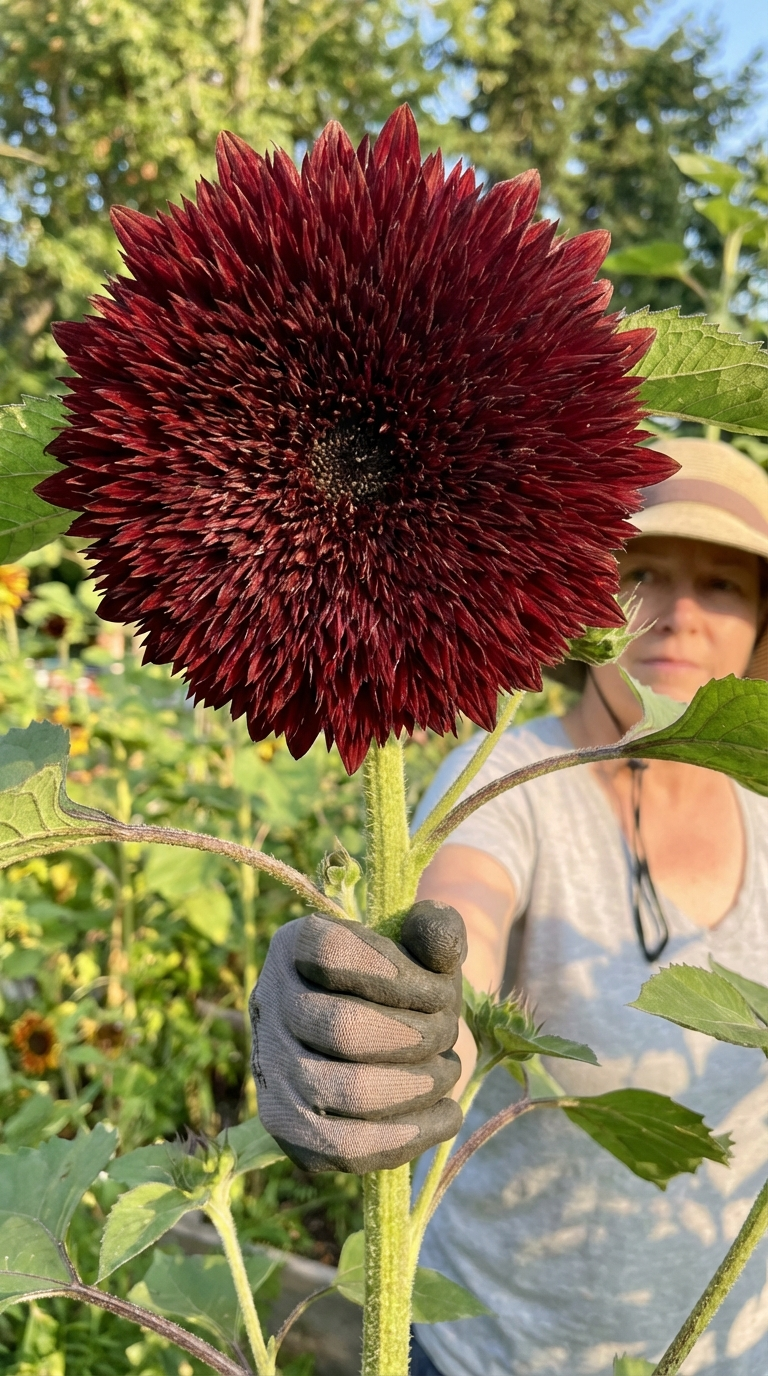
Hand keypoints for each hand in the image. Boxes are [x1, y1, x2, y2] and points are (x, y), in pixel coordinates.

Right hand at [249, 901, 466, 1172]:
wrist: (381, 1033)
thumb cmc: (407, 983)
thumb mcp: (425, 945)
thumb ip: (438, 929)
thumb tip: (439, 939)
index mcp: (294, 945)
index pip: (336, 953)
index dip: (403, 976)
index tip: (439, 989)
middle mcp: (268, 1003)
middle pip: (344, 1027)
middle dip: (418, 1037)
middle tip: (447, 1035)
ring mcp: (270, 1069)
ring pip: (347, 1092)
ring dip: (418, 1086)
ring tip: (445, 1073)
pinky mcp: (287, 1127)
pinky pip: (346, 1148)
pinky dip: (409, 1136)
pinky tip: (444, 1115)